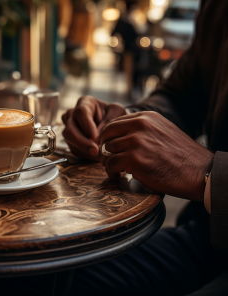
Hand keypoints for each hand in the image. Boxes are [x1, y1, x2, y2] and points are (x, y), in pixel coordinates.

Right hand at [62, 96, 125, 160]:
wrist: (112, 124)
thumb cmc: (115, 114)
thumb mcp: (117, 112)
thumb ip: (108, 121)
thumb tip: (96, 137)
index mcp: (84, 102)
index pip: (80, 112)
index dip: (87, 126)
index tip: (96, 137)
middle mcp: (73, 114)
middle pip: (70, 128)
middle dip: (82, 142)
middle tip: (95, 151)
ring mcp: (69, 127)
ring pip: (69, 139)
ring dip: (83, 149)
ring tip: (98, 155)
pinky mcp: (71, 140)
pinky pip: (73, 148)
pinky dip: (84, 154)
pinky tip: (94, 155)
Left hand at [98, 111, 213, 200]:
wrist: (198, 172)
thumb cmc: (180, 156)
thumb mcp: (162, 131)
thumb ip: (142, 129)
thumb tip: (120, 135)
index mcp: (146, 117)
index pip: (114, 123)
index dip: (108, 137)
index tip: (109, 148)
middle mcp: (139, 125)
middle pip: (106, 134)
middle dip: (104, 148)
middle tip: (108, 159)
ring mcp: (136, 141)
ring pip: (106, 150)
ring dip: (108, 162)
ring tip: (116, 170)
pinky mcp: (134, 159)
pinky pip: (110, 164)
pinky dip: (111, 172)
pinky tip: (118, 176)